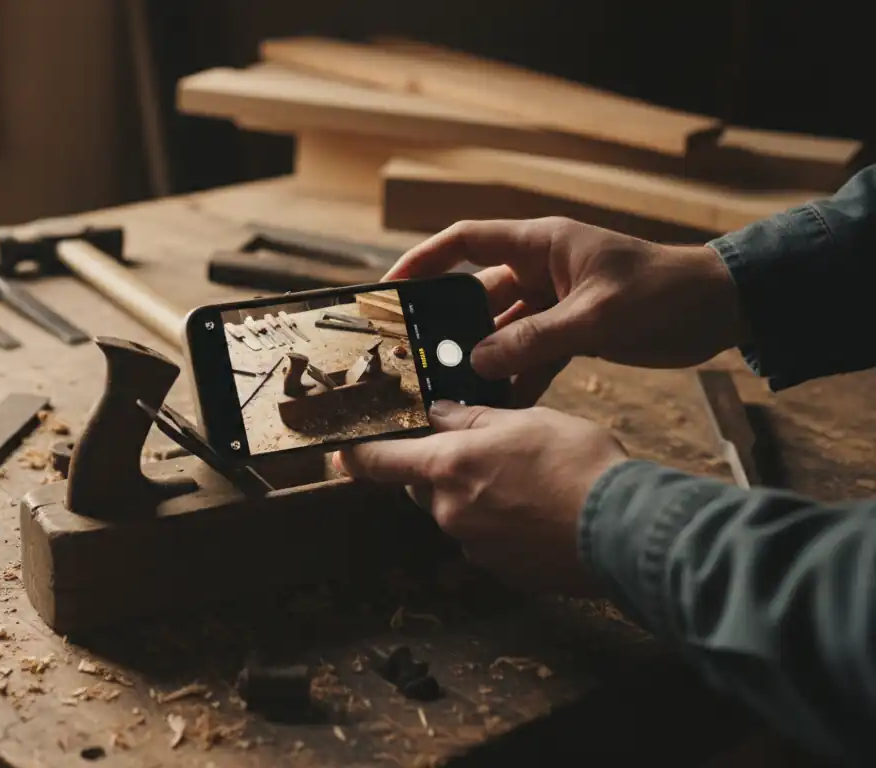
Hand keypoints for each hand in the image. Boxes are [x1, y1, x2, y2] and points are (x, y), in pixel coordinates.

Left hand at [337, 399, 628, 594]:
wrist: (623, 529)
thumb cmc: (577, 465)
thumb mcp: (523, 419)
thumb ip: (471, 418)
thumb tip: (438, 413)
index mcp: (447, 468)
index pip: (379, 462)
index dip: (355, 454)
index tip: (342, 450)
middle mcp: (450, 511)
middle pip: (423, 487)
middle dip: (440, 469)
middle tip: (484, 452)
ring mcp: (474, 546)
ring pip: (457, 513)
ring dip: (477, 496)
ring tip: (526, 481)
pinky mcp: (502, 571)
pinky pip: (488, 540)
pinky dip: (503, 525)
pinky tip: (538, 511)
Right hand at [386, 218, 744, 404]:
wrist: (724, 310)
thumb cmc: (665, 293)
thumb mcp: (596, 317)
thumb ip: (534, 340)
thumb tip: (478, 362)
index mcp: (541, 245)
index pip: (465, 243)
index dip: (422, 261)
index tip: (390, 290)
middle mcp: (541, 270)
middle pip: (476, 295)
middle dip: (449, 327)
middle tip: (418, 358)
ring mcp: (555, 303)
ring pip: (502, 331)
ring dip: (483, 360)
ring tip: (455, 392)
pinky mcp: (573, 332)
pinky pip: (531, 355)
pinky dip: (517, 378)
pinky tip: (502, 408)